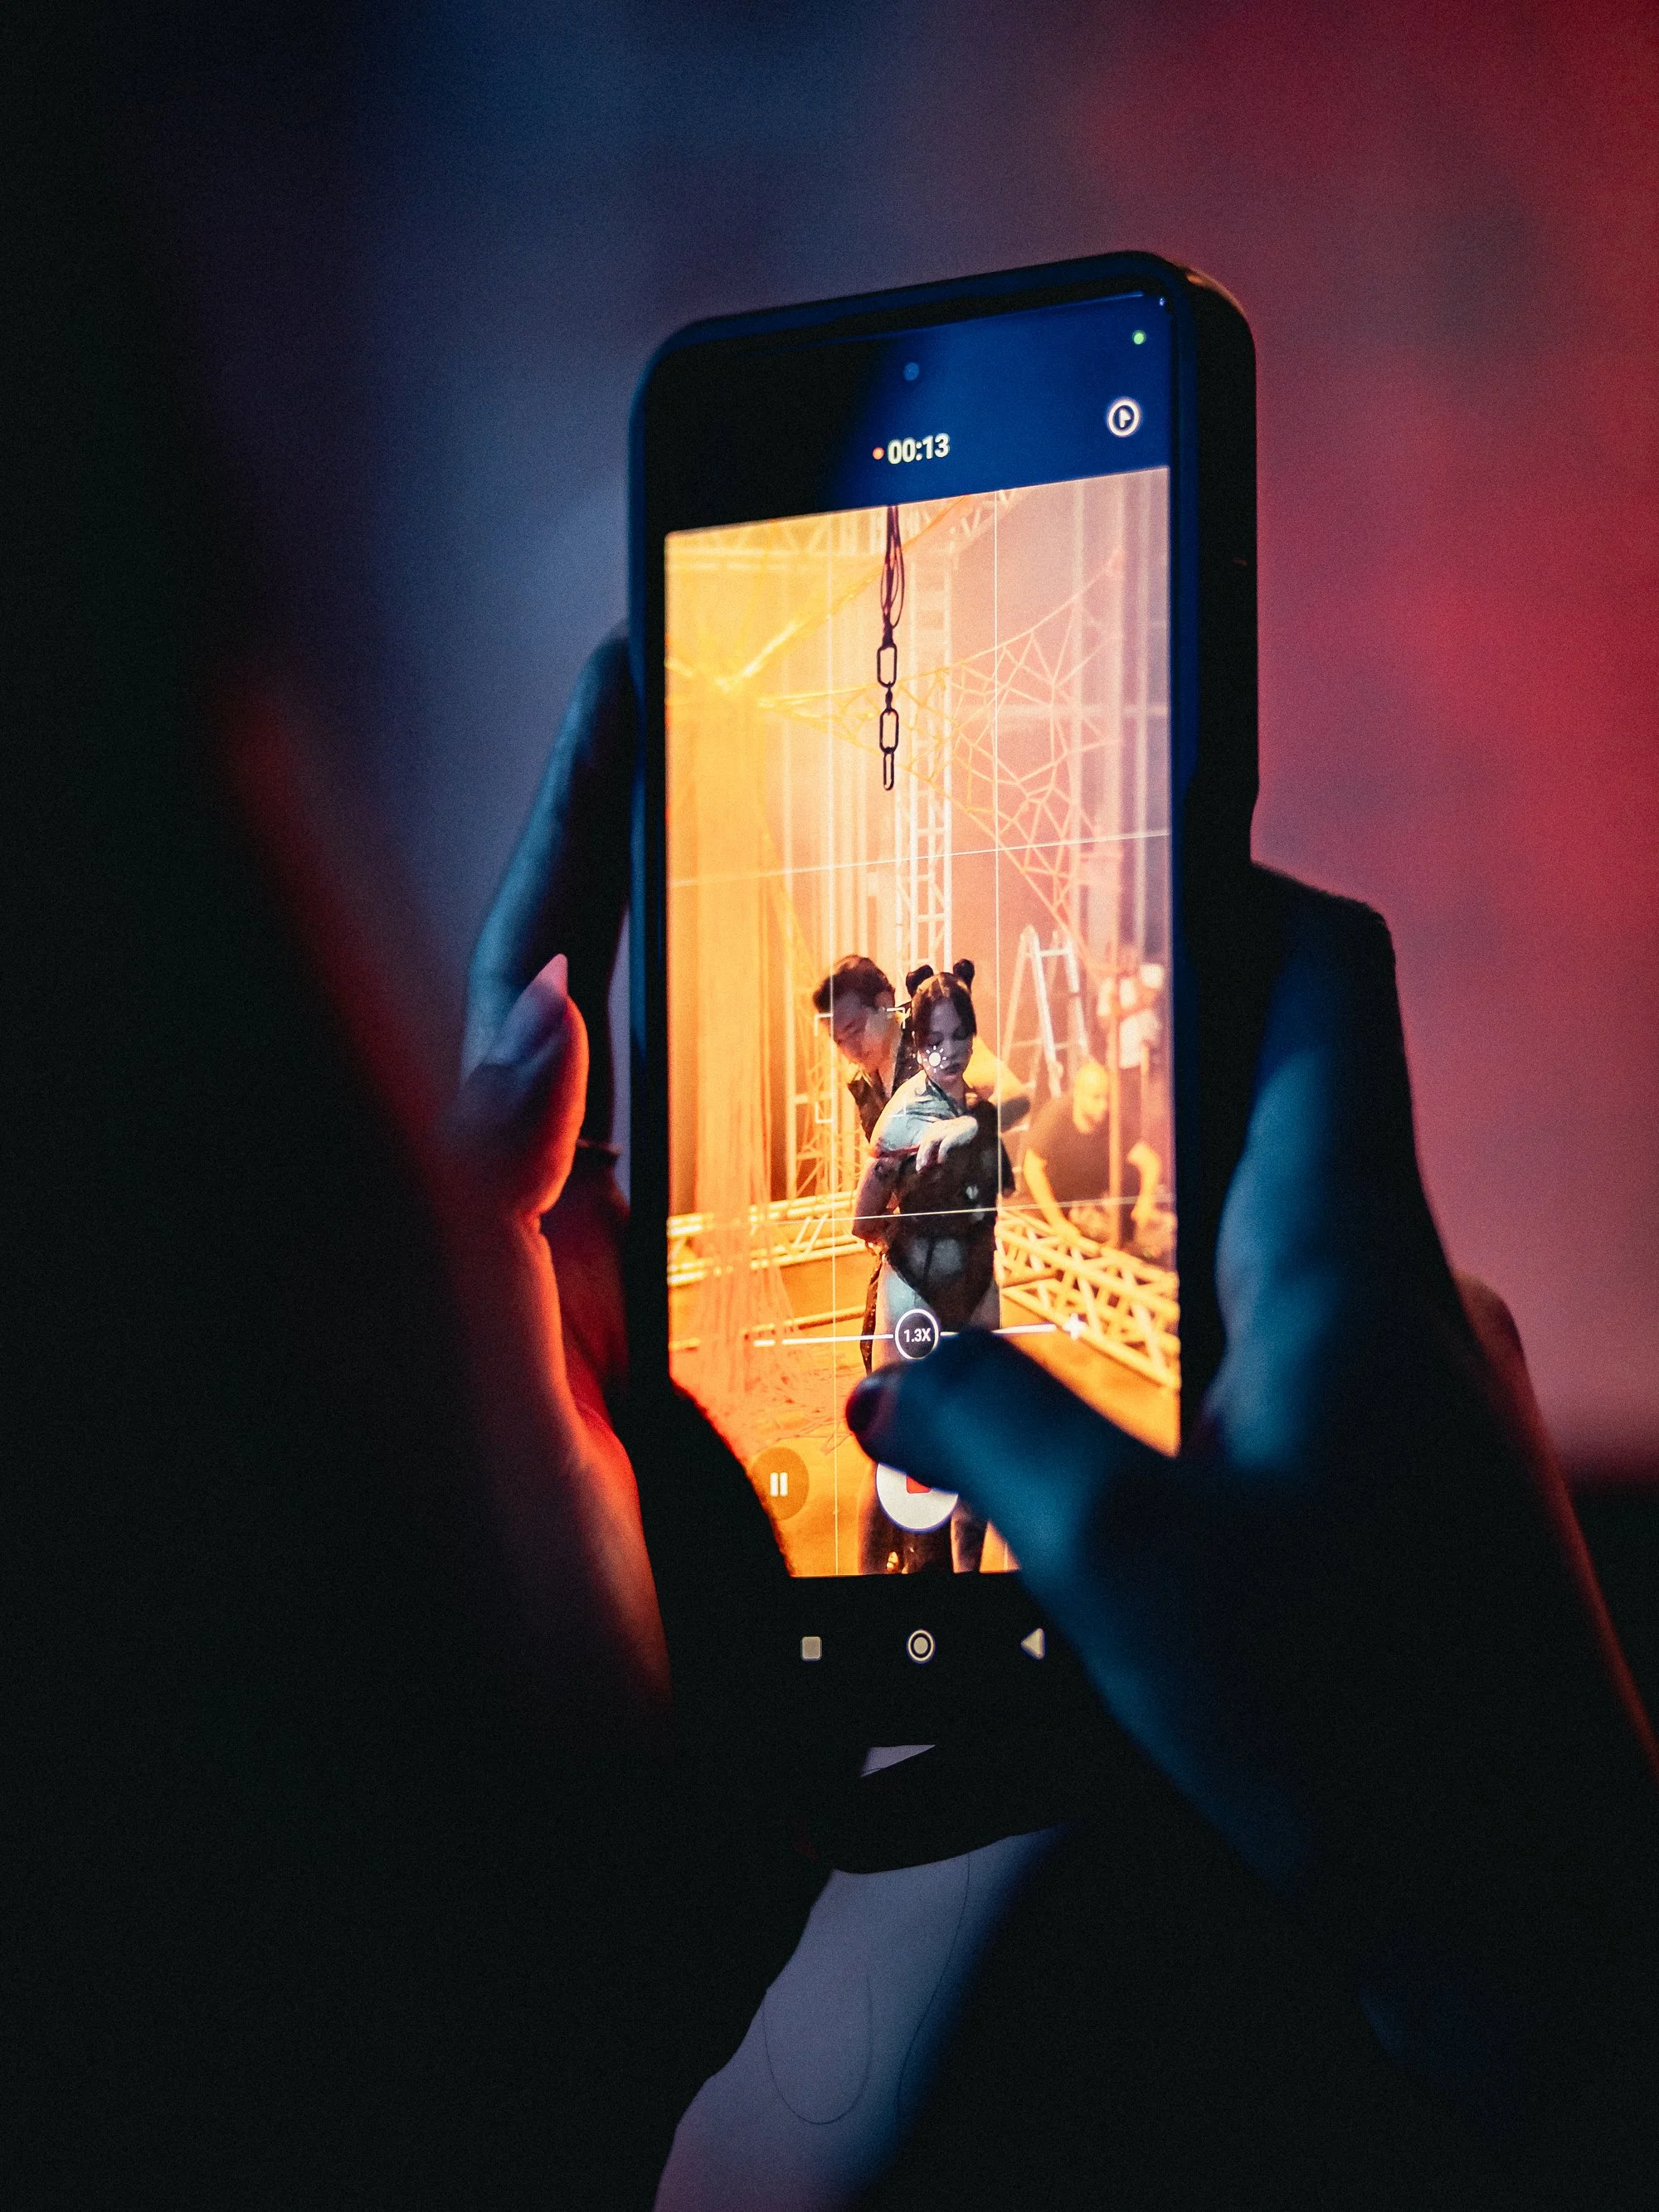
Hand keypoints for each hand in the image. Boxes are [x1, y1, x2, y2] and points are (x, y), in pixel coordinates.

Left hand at [450, 633, 833, 2090]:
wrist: (593, 1880)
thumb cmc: (509, 1644)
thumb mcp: (476, 1407)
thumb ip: (492, 1200)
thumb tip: (539, 992)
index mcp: (525, 1220)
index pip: (554, 962)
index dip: (590, 803)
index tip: (638, 663)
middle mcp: (620, 1253)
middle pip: (696, 1013)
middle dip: (755, 877)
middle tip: (845, 752)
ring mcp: (728, 1332)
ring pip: (819, 1130)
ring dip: (886, 1024)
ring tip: (977, 905)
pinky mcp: (829, 1426)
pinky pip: (913, 1276)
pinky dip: (972, 1200)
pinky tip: (1047, 1144)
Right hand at [848, 871, 1658, 2165]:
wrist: (1548, 1935)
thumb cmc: (1375, 1740)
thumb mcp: (1135, 1578)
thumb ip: (991, 1441)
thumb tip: (892, 1379)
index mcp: (1350, 1252)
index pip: (1327, 976)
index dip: (1230, 884)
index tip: (1095, 866)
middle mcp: (1390, 1296)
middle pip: (1255, 1108)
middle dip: (1103, 1094)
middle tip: (944, 1107)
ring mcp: (1399, 1397)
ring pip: (1235, 1263)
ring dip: (1105, 1270)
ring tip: (957, 1309)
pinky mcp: (1385, 1498)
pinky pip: (1245, 1397)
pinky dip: (1141, 1408)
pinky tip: (1033, 1508)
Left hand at [914, 1113, 978, 1173]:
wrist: (974, 1125)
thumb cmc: (960, 1135)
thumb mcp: (946, 1139)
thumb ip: (937, 1148)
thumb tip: (928, 1161)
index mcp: (934, 1128)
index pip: (923, 1142)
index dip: (919, 1155)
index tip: (919, 1167)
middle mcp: (937, 1128)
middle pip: (925, 1142)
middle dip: (921, 1156)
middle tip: (920, 1168)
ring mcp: (945, 1130)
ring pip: (930, 1142)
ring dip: (926, 1154)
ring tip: (925, 1165)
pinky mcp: (953, 1134)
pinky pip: (944, 1145)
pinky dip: (941, 1153)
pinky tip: (940, 1161)